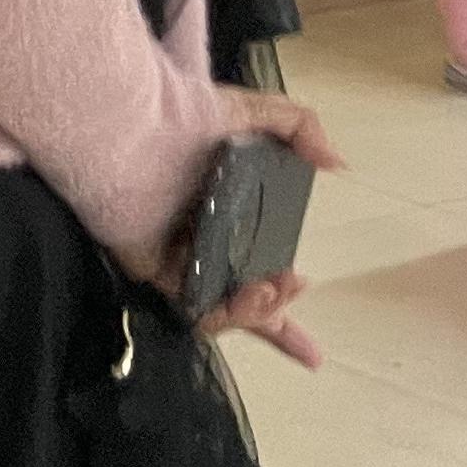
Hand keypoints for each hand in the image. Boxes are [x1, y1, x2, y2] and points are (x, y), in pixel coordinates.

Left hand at [142, 87, 342, 368]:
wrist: (129, 124)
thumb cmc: (183, 113)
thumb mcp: (253, 110)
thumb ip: (301, 128)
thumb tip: (337, 164)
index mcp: (226, 214)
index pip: (257, 267)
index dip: (283, 312)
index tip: (313, 356)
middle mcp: (202, 240)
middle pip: (240, 300)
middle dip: (274, 311)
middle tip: (288, 283)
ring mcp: (176, 256)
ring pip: (220, 309)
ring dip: (254, 311)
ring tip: (268, 287)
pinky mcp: (150, 265)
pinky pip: (188, 305)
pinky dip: (222, 311)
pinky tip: (244, 292)